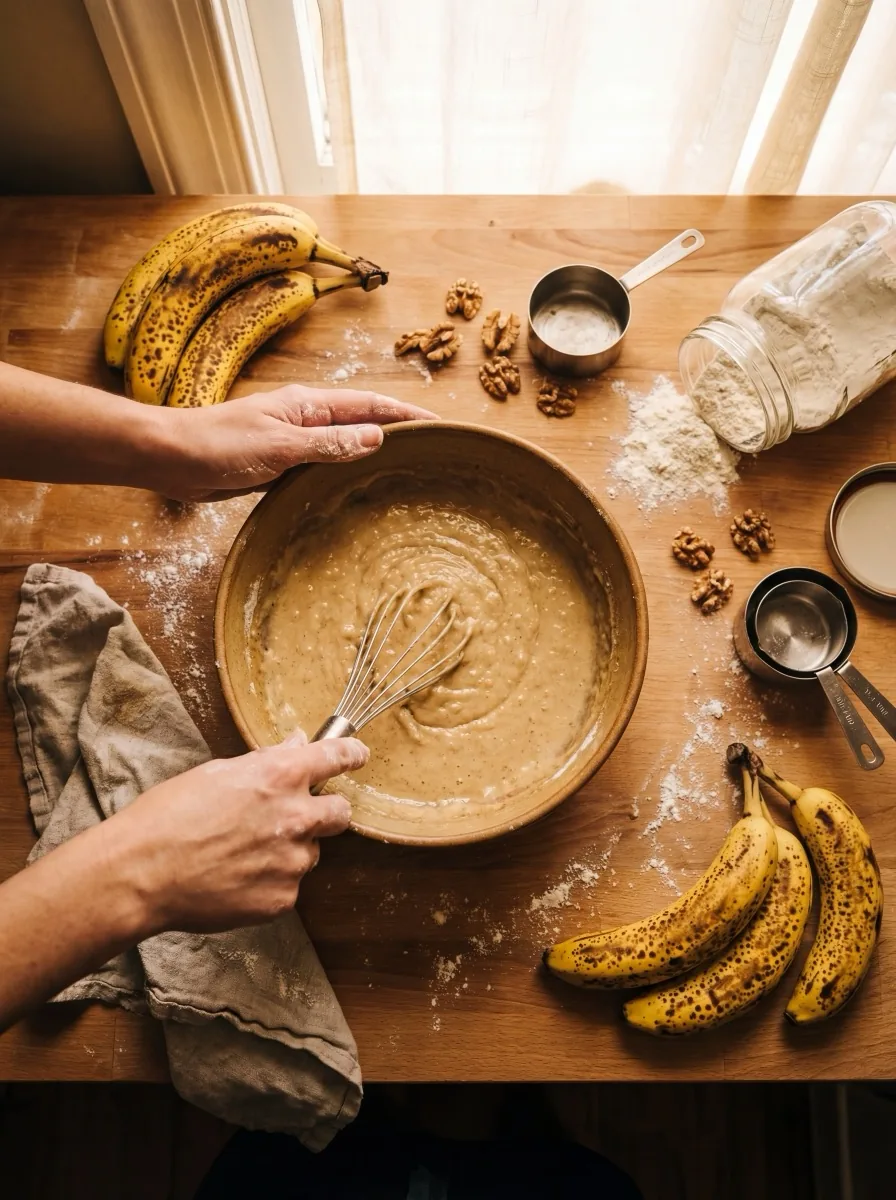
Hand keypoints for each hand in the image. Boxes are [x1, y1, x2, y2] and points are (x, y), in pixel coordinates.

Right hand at [108, 733, 367, 933]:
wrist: (141, 872)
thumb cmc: (169, 816)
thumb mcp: (217, 773)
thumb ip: (265, 761)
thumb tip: (296, 745)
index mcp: (280, 776)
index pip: (336, 757)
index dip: (351, 754)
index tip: (358, 755)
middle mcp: (296, 817)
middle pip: (341, 813)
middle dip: (327, 812)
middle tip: (299, 817)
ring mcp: (292, 861)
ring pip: (309, 853)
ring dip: (288, 850)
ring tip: (241, 854)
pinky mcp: (282, 898)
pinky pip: (288, 885)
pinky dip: (269, 882)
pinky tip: (234, 878)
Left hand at [158, 384, 437, 500]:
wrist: (171, 458)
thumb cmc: (220, 444)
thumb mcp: (281, 445)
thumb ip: (329, 444)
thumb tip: (376, 437)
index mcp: (308, 405)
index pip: (370, 405)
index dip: (406, 413)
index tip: (438, 424)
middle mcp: (305, 420)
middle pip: (361, 423)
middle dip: (396, 432)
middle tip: (430, 451)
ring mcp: (292, 443)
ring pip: (343, 447)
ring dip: (371, 456)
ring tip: (403, 472)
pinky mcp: (278, 466)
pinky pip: (322, 468)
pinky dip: (343, 475)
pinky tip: (355, 491)